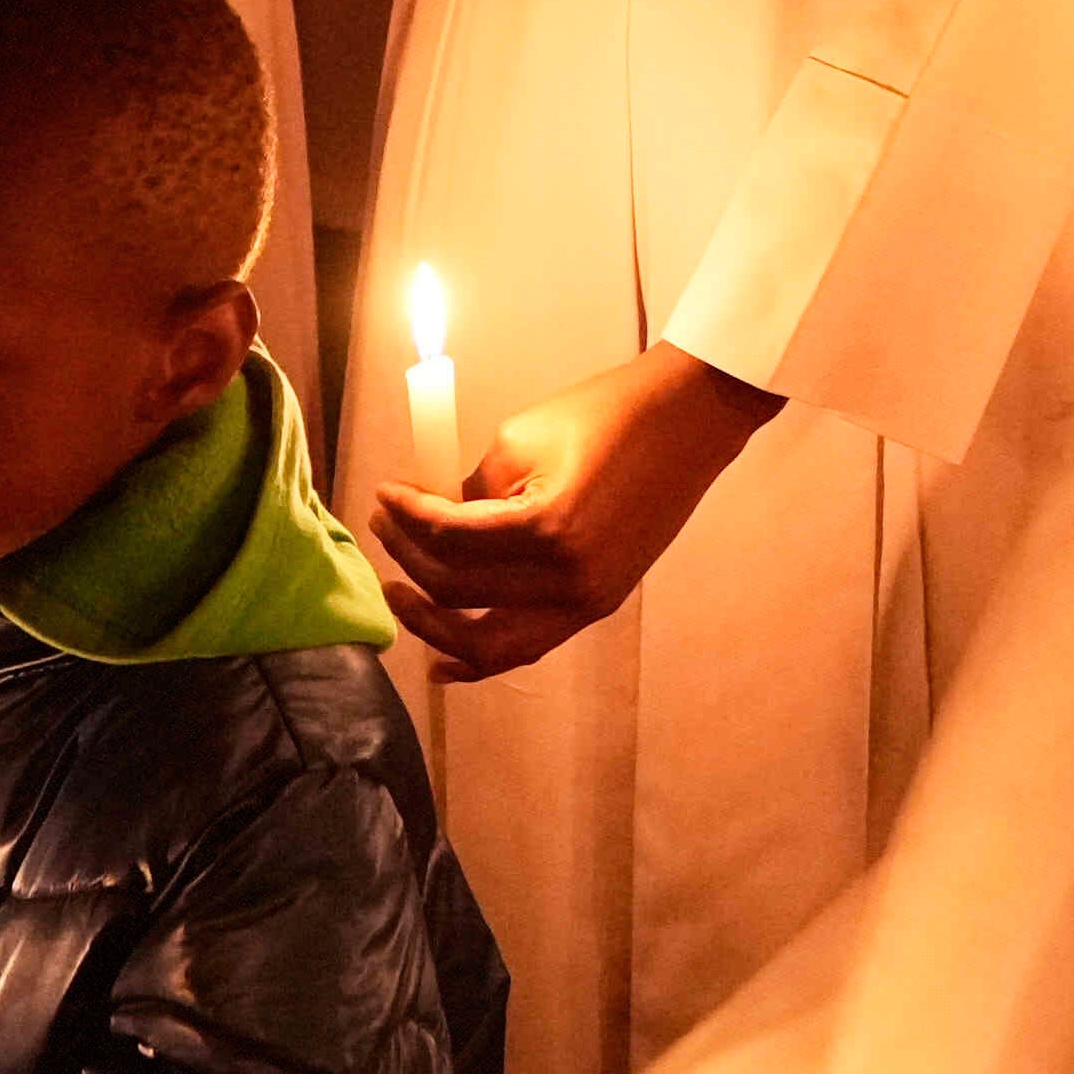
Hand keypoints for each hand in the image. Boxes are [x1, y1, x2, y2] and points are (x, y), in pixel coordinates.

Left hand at [372, 346, 781, 675]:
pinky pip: (529, 646)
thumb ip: (473, 491)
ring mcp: (587, 600)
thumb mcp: (522, 439)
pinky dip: (482, 659)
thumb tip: (434, 521)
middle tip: (384, 522)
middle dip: (409, 554)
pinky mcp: (598, 604)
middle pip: (458, 589)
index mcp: (547, 527)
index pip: (449, 537)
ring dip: (434, 622)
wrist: (688, 421)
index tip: (385, 494)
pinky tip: (443, 661)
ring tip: (398, 592)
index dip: (406, 515)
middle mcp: (567, 579)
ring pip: (488, 642)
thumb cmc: (607, 413)